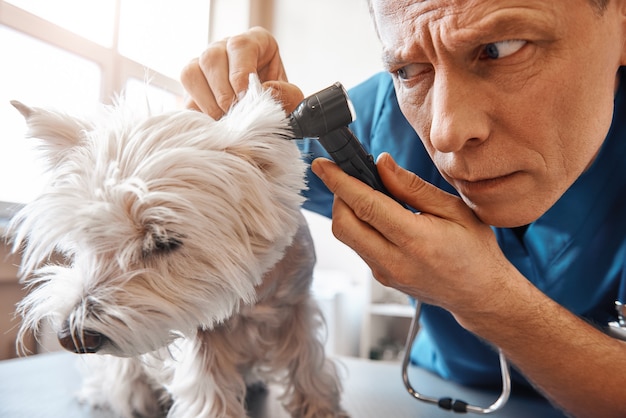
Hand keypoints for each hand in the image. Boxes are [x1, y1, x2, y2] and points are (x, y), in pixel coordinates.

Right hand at [180, 26, 303, 118]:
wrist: (265, 116)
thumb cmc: (279, 101)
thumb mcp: (291, 96)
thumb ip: (285, 93)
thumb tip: (263, 92)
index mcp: (254, 42)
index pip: (240, 46)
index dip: (241, 72)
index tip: (245, 96)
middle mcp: (225, 48)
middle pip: (212, 57)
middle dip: (223, 91)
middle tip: (234, 113)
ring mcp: (204, 65)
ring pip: (192, 73)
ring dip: (207, 101)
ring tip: (223, 119)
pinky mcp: (193, 87)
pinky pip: (186, 96)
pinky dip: (199, 113)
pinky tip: (214, 123)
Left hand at [311, 153, 519, 322]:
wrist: (481, 295)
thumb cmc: (475, 250)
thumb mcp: (454, 209)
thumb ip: (412, 187)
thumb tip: (381, 164)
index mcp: (416, 240)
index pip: (366, 206)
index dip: (340, 182)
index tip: (322, 165)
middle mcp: (395, 261)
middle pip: (344, 225)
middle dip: (338, 195)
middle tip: (348, 176)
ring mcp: (385, 273)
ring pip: (347, 237)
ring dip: (346, 211)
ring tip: (364, 192)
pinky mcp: (382, 278)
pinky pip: (359, 247)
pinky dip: (358, 226)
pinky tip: (375, 215)